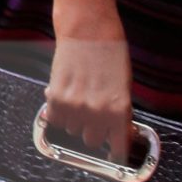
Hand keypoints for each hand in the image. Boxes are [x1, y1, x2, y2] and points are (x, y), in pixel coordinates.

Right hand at [41, 32, 131, 165]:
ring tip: (80, 99)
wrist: (88, 30)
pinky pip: (55, 119)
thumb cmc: (110, 52)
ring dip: (75, 120)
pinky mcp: (56, 98)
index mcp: (118, 109)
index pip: (118, 147)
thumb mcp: (125, 85)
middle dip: (94, 131)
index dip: (116, 150)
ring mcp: (75, 106)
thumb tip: (118, 132)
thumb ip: (121, 112)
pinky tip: (66, 97)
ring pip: (72, 130)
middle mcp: (96, 112)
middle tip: (95, 116)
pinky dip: (59, 112)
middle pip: (91, 141)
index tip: (115, 151)